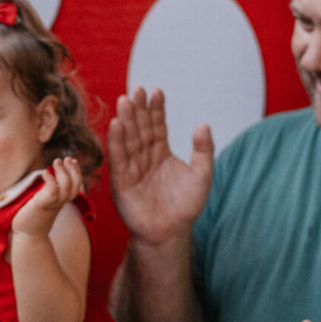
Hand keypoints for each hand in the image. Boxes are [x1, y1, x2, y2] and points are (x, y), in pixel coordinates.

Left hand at [13, 157, 82, 236]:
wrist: (26, 234)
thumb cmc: (32, 215)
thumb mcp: (43, 199)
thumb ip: (48, 188)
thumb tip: (48, 172)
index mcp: (62, 199)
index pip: (76, 184)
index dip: (76, 171)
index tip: (72, 160)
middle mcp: (60, 202)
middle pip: (75, 184)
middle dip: (73, 170)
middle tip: (66, 159)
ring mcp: (52, 204)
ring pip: (66, 187)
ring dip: (62, 172)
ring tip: (56, 161)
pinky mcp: (42, 205)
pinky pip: (53, 191)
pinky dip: (51, 180)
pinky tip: (44, 173)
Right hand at [107, 87, 212, 245]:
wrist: (170, 232)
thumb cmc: (186, 206)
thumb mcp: (202, 175)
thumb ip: (203, 150)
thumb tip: (204, 124)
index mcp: (161, 152)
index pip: (157, 125)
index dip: (156, 109)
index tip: (157, 91)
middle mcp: (144, 156)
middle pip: (140, 128)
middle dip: (138, 109)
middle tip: (138, 90)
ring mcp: (131, 167)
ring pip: (128, 139)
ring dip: (126, 120)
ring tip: (126, 100)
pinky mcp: (121, 181)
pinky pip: (119, 158)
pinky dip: (117, 141)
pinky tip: (116, 124)